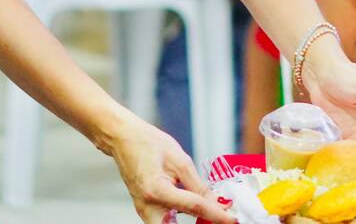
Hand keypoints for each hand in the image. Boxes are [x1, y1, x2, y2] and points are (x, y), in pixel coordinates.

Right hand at [106, 114, 234, 222]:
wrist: (123, 139)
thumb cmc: (146, 143)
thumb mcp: (179, 159)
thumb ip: (197, 184)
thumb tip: (215, 202)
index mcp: (156, 191)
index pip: (195, 207)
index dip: (217, 214)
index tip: (232, 220)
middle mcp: (148, 207)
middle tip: (217, 219)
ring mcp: (144, 211)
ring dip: (190, 222)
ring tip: (209, 212)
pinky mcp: (145, 210)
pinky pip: (164, 222)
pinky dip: (179, 217)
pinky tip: (192, 208)